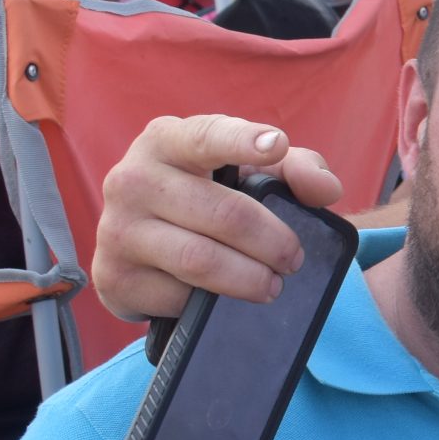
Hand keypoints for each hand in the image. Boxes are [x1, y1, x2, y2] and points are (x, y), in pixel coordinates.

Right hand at [93, 115, 343, 319]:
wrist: (143, 251)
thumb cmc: (207, 197)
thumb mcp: (249, 173)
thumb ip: (295, 170)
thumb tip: (324, 188)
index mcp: (166, 141)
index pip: (205, 136)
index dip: (242, 141)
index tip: (277, 145)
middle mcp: (132, 178)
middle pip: (224, 213)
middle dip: (273, 242)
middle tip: (294, 259)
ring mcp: (116, 229)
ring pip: (201, 260)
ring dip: (249, 279)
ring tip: (272, 285)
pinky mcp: (114, 277)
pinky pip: (178, 297)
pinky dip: (210, 303)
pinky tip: (219, 299)